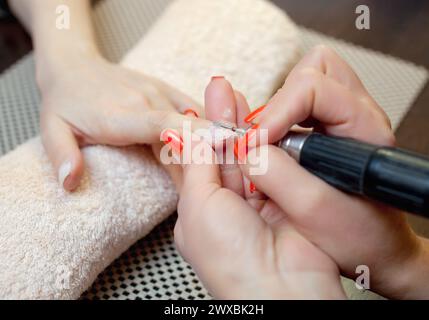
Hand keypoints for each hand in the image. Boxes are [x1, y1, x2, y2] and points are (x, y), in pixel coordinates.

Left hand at [38, 55, 209, 190]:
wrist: (73, 66)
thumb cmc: (64, 102)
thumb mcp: (52, 130)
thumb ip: (63, 156)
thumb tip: (71, 183)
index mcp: (120, 116)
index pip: (162, 126)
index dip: (192, 137)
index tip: (223, 146)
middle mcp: (145, 101)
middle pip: (185, 132)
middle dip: (205, 158)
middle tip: (218, 186)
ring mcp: (158, 92)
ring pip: (193, 121)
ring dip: (210, 142)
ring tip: (225, 164)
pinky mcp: (165, 90)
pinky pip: (192, 108)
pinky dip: (207, 123)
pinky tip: (220, 139)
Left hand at [173, 77, 345, 298]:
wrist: (281, 286)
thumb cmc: (230, 258)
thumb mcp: (199, 205)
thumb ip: (197, 165)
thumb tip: (188, 134)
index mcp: (197, 211)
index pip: (191, 164)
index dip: (192, 134)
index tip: (193, 108)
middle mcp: (226, 205)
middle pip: (221, 153)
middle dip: (220, 121)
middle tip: (219, 89)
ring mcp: (256, 199)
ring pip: (247, 154)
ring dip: (242, 124)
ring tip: (233, 92)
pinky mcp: (283, 196)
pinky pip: (273, 162)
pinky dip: (266, 141)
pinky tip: (259, 117)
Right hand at [239, 45, 428, 298]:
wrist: (375, 247)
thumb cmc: (361, 235)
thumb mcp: (318, 213)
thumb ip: (280, 178)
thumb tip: (247, 151)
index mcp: (364, 128)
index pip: (313, 88)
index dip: (277, 110)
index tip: (254, 140)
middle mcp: (355, 115)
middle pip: (315, 68)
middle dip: (280, 97)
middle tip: (263, 132)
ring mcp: (342, 119)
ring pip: (306, 81)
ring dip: (279, 104)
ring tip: (267, 135)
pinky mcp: (327, 128)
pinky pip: (298, 102)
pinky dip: (278, 116)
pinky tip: (271, 140)